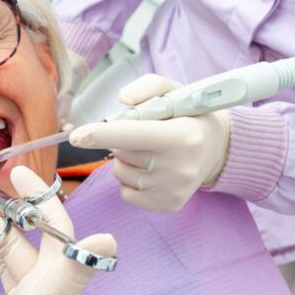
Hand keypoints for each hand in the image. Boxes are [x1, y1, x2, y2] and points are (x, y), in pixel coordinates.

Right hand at [0, 166, 115, 294]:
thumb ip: (68, 276)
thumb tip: (109, 236)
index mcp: (63, 291)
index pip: (60, 233)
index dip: (42, 200)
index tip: (18, 173)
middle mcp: (51, 293)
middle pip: (31, 236)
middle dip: (6, 205)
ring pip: (10, 249)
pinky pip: (1, 267)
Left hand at [69, 74, 230, 211]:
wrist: (218, 150)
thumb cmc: (189, 116)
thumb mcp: (174, 92)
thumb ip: (147, 88)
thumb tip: (122, 100)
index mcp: (181, 136)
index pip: (132, 134)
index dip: (101, 134)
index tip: (76, 137)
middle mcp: (178, 167)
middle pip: (121, 153)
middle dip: (124, 141)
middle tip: (149, 135)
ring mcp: (173, 190)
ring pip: (120, 173)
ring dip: (127, 161)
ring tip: (153, 152)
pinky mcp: (168, 206)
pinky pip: (126, 193)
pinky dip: (131, 181)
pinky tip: (153, 170)